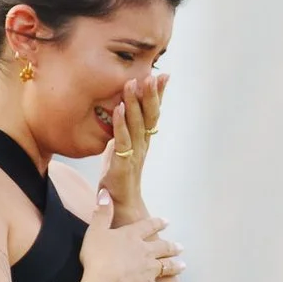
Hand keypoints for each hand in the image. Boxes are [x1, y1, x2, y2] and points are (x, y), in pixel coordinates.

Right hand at [76, 189, 184, 281]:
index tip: (167, 221)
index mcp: (132, 236)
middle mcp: (145, 252)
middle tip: (180, 246)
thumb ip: (102, 213)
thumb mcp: (95, 231)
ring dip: (175, 266)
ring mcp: (150, 270)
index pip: (148, 226)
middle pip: (162, 247)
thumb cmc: (97, 257)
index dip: (157, 223)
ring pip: (167, 267)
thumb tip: (105, 193)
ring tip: (183, 265)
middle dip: (171, 246)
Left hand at [100, 70, 167, 221]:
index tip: (163, 76)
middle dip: (152, 94)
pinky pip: (121, 140)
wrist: (121, 207)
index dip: (158, 95)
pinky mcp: (122, 164)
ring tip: (134, 83)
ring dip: (135, 103)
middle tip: (153, 74)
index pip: (153, 113)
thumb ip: (123, 133)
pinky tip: (118, 107)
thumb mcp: (121, 150)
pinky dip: (120, 123)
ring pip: (136, 125)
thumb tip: (121, 114)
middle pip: (149, 116)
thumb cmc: (120, 177)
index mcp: (143, 140)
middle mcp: (142, 145)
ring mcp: (134, 154)